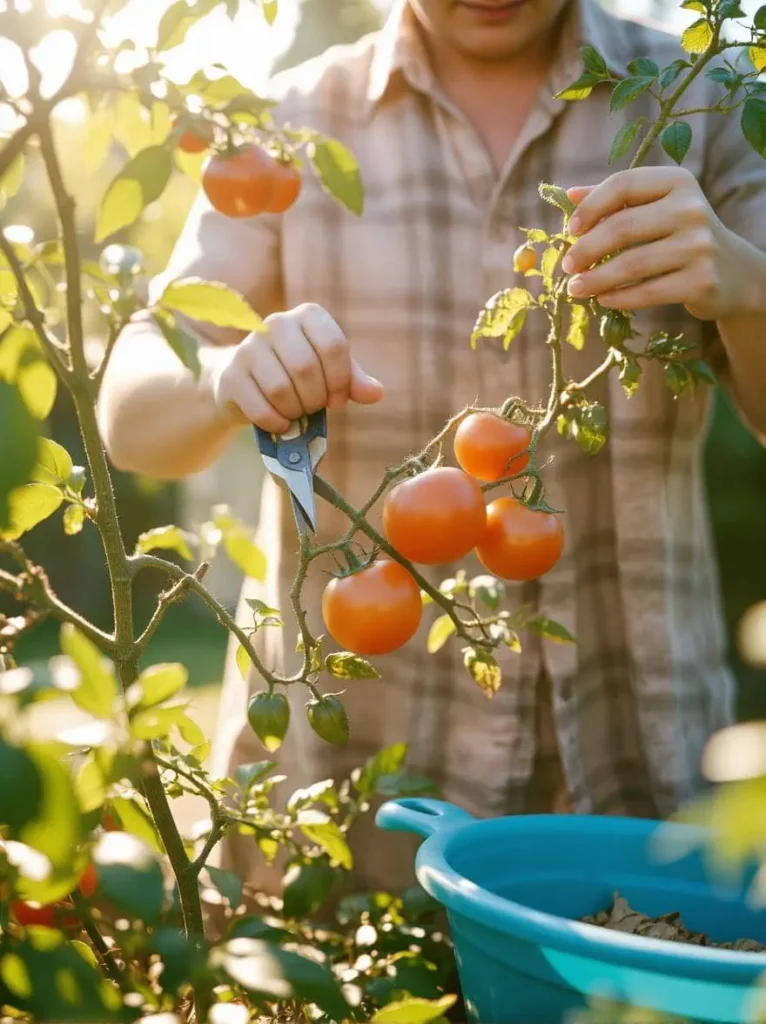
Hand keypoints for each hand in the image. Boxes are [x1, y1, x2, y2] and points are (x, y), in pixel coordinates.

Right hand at [211, 302, 383, 431]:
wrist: (246, 385)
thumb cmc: (295, 376)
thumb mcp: (329, 374)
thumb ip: (352, 381)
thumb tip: (376, 393)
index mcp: (308, 316)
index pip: (333, 346)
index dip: (340, 381)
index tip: (337, 400)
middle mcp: (276, 323)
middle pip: (306, 368)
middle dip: (315, 398)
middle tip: (313, 408)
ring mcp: (249, 347)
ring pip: (281, 388)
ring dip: (295, 411)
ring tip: (295, 413)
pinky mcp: (231, 375)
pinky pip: (260, 407)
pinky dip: (276, 423)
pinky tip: (279, 423)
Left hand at [561, 167, 755, 321]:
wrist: (734, 272)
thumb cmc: (682, 235)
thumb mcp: (657, 207)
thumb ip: (617, 200)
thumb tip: (568, 194)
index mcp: (678, 182)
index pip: (624, 184)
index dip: (591, 207)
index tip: (571, 230)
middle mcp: (692, 208)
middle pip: (622, 227)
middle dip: (586, 250)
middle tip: (567, 266)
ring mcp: (700, 246)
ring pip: (632, 264)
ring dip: (596, 279)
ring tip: (575, 289)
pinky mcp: (701, 281)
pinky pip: (648, 292)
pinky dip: (619, 298)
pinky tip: (602, 300)